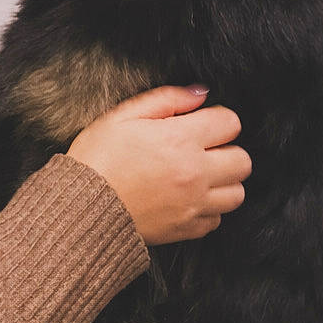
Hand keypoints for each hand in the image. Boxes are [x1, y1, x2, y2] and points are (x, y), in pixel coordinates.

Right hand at [67, 85, 249, 244]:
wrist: (79, 208)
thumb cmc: (96, 158)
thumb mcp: (123, 116)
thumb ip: (167, 99)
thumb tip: (200, 93)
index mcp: (181, 140)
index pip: (230, 122)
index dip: (216, 119)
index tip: (198, 124)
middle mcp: (195, 174)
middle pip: (242, 160)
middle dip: (226, 150)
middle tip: (201, 151)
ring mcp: (194, 205)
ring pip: (237, 194)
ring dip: (223, 182)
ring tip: (197, 176)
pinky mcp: (186, 229)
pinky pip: (217, 220)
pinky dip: (208, 210)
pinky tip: (186, 199)